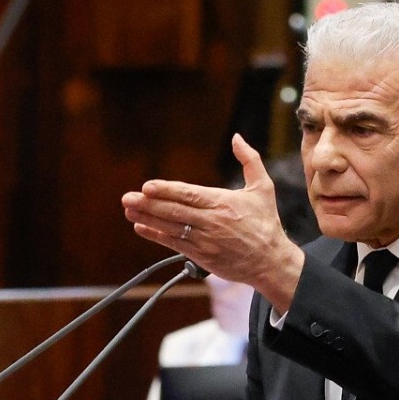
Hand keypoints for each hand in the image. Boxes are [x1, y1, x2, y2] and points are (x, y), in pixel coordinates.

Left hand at [122, 135, 306, 311]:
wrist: (271, 262)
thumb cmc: (266, 223)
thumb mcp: (264, 188)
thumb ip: (250, 160)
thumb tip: (237, 137)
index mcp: (223, 203)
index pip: (189, 195)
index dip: (166, 191)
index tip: (147, 187)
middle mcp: (212, 222)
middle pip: (175, 212)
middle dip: (149, 205)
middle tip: (127, 198)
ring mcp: (205, 241)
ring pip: (171, 228)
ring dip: (148, 219)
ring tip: (129, 211)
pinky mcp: (202, 257)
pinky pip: (175, 244)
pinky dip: (156, 236)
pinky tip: (141, 228)